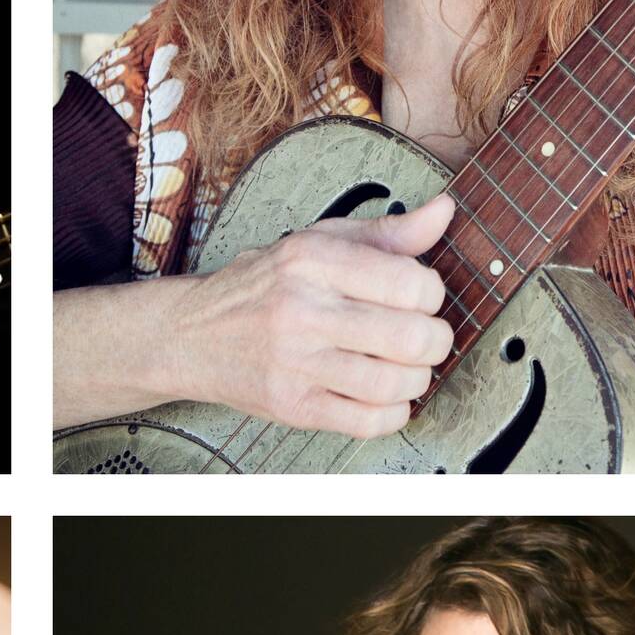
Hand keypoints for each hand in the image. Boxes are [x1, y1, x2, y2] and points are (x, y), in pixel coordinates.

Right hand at [171, 194, 456, 437]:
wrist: (191, 334)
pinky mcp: (293, 406)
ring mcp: (297, 363)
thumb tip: (442, 212)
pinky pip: (368, 421)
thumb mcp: (316, 242)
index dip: (432, 294)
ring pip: (395, 384)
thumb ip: (384, 233)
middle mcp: (303, 311)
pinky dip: (393, 413)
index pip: (410, 282)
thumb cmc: (260, 287)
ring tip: (406, 367)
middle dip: (435, 341)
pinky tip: (385, 396)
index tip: (420, 298)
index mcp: (312, 261)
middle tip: (424, 338)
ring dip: (417, 379)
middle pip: (411, 338)